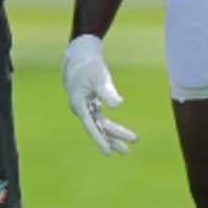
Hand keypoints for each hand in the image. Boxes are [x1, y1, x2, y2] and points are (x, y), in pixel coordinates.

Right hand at [62, 35, 138, 155]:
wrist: (80, 55)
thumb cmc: (89, 66)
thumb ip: (107, 92)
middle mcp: (81, 109)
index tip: (109, 152)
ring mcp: (85, 107)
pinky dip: (109, 126)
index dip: (100, 140)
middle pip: (98, 128)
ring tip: (128, 145)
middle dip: (113, 139)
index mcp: (79, 105)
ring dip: (113, 134)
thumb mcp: (99, 77)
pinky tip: (119, 133)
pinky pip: (100, 119)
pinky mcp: (90, 104)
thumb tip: (118, 105)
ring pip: (100, 125)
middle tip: (127, 152)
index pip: (91, 127)